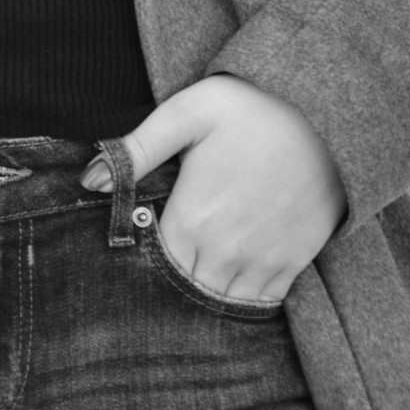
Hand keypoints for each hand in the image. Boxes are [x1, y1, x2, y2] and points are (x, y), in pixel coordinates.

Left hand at [83, 75, 344, 301]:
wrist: (323, 113)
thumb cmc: (248, 107)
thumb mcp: (184, 114)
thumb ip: (135, 150)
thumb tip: (87, 181)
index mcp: (192, 219)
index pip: (156, 266)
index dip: (148, 258)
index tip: (150, 238)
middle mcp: (225, 251)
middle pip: (187, 290)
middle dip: (176, 279)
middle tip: (174, 256)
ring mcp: (262, 261)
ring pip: (223, 302)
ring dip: (209, 291)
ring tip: (203, 265)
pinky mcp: (293, 261)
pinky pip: (263, 302)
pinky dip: (245, 296)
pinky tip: (234, 273)